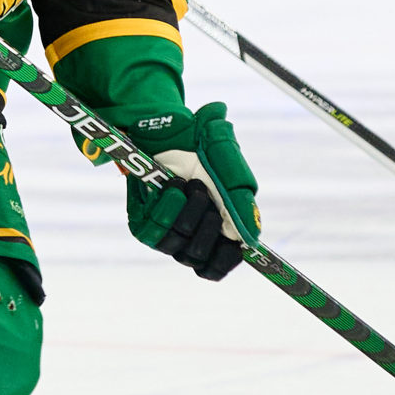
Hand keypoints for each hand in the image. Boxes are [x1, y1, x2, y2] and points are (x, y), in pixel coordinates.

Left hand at [124, 102, 259, 281]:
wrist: (170, 127)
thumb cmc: (204, 149)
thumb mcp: (230, 170)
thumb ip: (242, 204)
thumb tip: (252, 239)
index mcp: (215, 230)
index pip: (216, 267)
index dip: (224, 261)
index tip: (231, 245)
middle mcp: (189, 235)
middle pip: (199, 257)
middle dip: (208, 224)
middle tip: (207, 192)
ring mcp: (164, 230)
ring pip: (179, 243)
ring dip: (189, 211)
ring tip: (190, 183)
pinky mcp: (143, 222)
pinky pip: (155, 230)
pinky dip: (167, 206)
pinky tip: (171, 185)